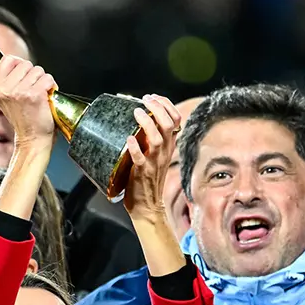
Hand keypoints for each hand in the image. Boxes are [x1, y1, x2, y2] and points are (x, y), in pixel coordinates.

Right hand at [0, 57, 55, 148]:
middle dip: (34, 75)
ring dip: (43, 81)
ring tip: (41, 96)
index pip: (8, 59)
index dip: (20, 65)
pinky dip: (52, 87)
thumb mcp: (6, 99)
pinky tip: (47, 98)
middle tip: (34, 91)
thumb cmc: (24, 120)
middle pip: (25, 64)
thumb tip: (17, 61)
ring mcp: (19, 91)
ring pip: (38, 70)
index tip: (25, 77)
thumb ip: (8, 80)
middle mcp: (5, 89)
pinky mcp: (35, 95)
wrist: (32, 140)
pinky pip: (48, 79)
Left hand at [122, 95, 181, 221]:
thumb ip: (150, 140)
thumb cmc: (147, 180)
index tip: (153, 97)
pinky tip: (129, 139)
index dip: (166, 105)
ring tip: (136, 112)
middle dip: (157, 108)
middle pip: (168, 125)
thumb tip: (136, 121)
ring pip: (157, 139)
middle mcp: (164, 153)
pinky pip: (140, 159)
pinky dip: (134, 147)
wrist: (147, 207)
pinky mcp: (143, 174)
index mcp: (169, 147)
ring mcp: (154, 163)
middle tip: (145, 100)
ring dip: (146, 123)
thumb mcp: (154, 156)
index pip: (175, 120)